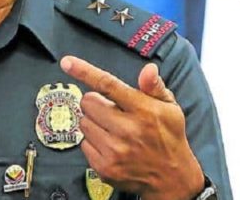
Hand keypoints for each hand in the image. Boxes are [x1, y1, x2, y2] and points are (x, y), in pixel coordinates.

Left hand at [60, 56, 203, 199]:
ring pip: (84, 123)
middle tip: (112, 110)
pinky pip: (83, 144)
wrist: (172, 178)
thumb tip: (148, 69)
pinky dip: (93, 142)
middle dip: (96, 103)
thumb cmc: (169, 137)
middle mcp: (127, 130)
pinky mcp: (105, 167)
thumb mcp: (170, 108)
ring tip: (114, 129)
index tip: (67, 62)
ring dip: (95, 123)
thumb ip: (154, 87)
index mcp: (143, 111)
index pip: (108, 85)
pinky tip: (111, 145)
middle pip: (88, 102)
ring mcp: (114, 151)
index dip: (85, 72)